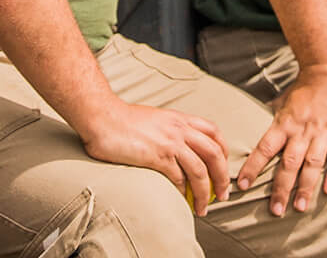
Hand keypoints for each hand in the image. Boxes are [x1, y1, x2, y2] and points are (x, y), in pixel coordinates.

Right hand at [77, 101, 229, 214]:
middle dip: (222, 178)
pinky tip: (182, 200)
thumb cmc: (122, 120)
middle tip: (223, 195)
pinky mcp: (157, 156)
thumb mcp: (154, 119)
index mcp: (180, 119)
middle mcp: (180, 129)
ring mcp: (170, 142)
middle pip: (214, 154)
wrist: (103, 117)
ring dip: (205, 193)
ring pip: (200, 171)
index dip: (223, 151)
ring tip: (203, 208)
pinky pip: (179, 178)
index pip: (214, 132)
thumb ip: (168, 130)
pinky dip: (184, 192)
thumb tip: (177, 147)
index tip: (222, 168)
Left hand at [236, 62, 326, 216]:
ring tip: (299, 207)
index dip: (252, 167)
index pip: (264, 148)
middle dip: (281, 188)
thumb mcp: (283, 101)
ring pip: (312, 164)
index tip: (241, 186)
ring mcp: (323, 133)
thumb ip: (274, 119)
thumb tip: (257, 128)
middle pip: (288, 163)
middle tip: (275, 210)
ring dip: (305, 187)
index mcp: (284, 122)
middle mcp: (302, 130)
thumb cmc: (305, 87)